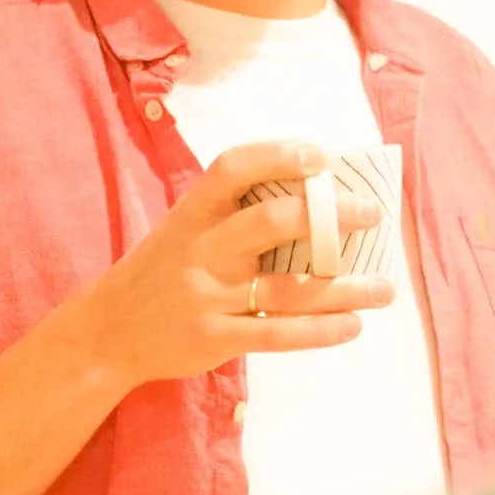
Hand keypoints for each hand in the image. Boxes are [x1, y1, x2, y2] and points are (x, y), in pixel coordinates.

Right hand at [89, 142, 396, 387]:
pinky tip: (353, 325)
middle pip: (269, 222)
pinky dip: (320, 331)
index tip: (320, 156)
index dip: (278, 156)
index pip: (233, 169)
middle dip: (327, 217)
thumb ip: (237, 214)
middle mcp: (202, 249)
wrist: (110, 330)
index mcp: (194, 212)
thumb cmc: (164, 270)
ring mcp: (208, 295)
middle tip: (371, 216)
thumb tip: (318, 199)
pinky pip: (277, 333)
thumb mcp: (186, 229)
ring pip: (287, 287)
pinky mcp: (215, 338)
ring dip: (344, 287)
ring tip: (385, 288)